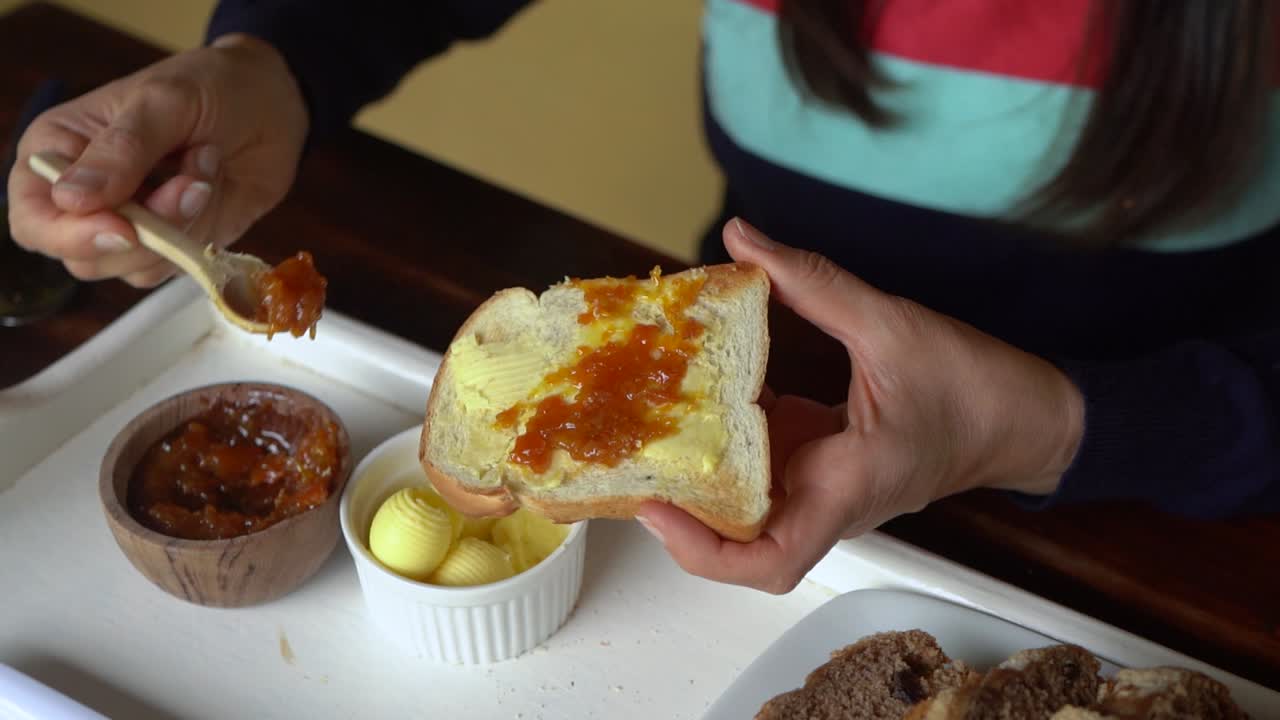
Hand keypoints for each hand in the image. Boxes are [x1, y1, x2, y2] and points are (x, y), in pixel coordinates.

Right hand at [6, 33, 307, 286]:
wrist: (271, 102)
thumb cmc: (208, 86)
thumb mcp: (163, 102)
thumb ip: (121, 150)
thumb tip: (71, 199)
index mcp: (58, 152)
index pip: (33, 218)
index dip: (68, 234)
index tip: (124, 226)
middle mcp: (85, 197)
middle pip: (83, 256)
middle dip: (144, 231)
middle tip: (190, 184)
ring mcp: (132, 226)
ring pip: (135, 266)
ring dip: (180, 225)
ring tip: (204, 168)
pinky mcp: (173, 243)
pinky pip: (176, 264)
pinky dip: (201, 232)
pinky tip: (212, 186)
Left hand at [635, 218, 1083, 593]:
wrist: (1029, 417)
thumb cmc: (976, 389)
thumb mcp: (892, 325)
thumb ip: (815, 281)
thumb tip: (743, 238)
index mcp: (847, 487)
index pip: (769, 558)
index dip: (704, 550)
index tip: (659, 509)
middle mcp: (829, 500)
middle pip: (741, 539)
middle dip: (684, 511)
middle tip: (636, 457)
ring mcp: (826, 486)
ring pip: (749, 502)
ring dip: (703, 471)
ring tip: (652, 424)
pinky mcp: (827, 462)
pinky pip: (768, 462)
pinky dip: (733, 435)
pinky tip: (707, 391)